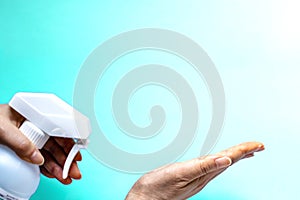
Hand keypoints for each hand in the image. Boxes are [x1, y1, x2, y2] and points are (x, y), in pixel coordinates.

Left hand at [0, 104, 81, 183]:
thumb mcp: (1, 130)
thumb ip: (21, 143)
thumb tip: (38, 158)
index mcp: (30, 114)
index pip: (56, 127)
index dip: (68, 142)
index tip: (75, 155)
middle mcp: (32, 126)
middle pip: (56, 143)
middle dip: (66, 159)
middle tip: (73, 172)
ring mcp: (29, 138)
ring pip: (49, 153)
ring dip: (59, 166)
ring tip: (66, 177)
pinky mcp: (24, 149)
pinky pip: (39, 159)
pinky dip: (48, 168)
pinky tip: (54, 174)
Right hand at [126, 142, 264, 199]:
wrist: (143, 199)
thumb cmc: (157, 188)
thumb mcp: (180, 174)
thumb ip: (203, 167)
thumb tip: (226, 159)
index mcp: (202, 174)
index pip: (229, 158)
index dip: (244, 150)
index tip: (259, 145)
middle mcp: (202, 177)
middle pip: (228, 161)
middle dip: (244, 153)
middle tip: (259, 146)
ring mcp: (196, 179)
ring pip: (221, 164)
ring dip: (234, 156)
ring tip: (245, 152)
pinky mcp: (189, 178)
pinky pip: (210, 167)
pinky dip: (219, 160)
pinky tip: (219, 160)